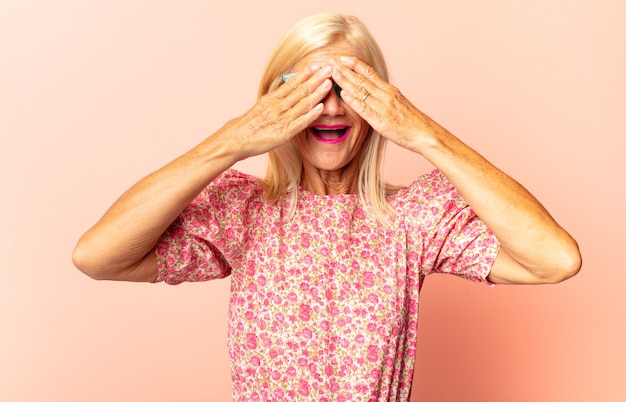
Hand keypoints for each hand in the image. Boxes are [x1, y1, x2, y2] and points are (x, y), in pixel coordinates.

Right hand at [219, 65, 333, 159]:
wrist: (236, 139)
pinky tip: (321, 107)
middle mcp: (277, 106)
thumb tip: (286, 90)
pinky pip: (300, 122)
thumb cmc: (248, 125)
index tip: (315, 66)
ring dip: (317, 93)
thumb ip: (274, 99)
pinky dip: (311, 114)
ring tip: (329, 83)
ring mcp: (281, 119)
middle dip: (316, 79)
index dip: (305, 74)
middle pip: (300, 90)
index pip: (291, 83)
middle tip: (328, 69)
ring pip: (303, 103)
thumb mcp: (261, 106)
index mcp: (272, 99)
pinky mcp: (284, 133)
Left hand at [330, 56, 433, 154]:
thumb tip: (374, 93)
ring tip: (333, 72)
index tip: (343, 57)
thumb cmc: (411, 122)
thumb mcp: (398, 104)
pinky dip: (353, 100)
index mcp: (390, 90)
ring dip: (345, 80)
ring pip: (361, 90)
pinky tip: (343, 94)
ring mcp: (383, 107)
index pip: (370, 73)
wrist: (424, 133)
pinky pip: (364, 108)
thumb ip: (385, 98)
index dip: (355, 64)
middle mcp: (386, 95)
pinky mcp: (380, 120)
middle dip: (345, 69)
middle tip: (331, 60)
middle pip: (362, 79)